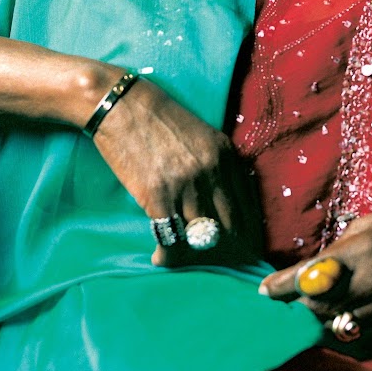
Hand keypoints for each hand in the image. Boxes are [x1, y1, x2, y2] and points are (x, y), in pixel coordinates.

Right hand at [91, 78, 261, 266]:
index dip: (249, 233)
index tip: (247, 250)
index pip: (248, 205)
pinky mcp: (158, 194)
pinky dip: (168, 254)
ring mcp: (186, 183)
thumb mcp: (201, 135)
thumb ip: (217, 164)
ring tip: (185, 259)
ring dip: (195, 254)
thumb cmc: (158, 120)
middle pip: (231, 226)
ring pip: (202, 236)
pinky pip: (172, 238)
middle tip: (223, 265)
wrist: (122, 105)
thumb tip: (226, 201)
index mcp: (225, 154)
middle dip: (230, 251)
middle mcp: (212, 170)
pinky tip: (161, 257)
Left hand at [259, 206, 371, 357]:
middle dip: (291, 309)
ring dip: (309, 326)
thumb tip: (302, 277)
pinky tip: (322, 330)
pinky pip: (354, 342)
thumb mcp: (359, 229)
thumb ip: (332, 256)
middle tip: (272, 309)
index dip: (283, 286)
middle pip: (318, 307)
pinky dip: (334, 337)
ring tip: (291, 321)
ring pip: (334, 328)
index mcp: (362, 250)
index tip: (264, 290)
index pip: (312, 274)